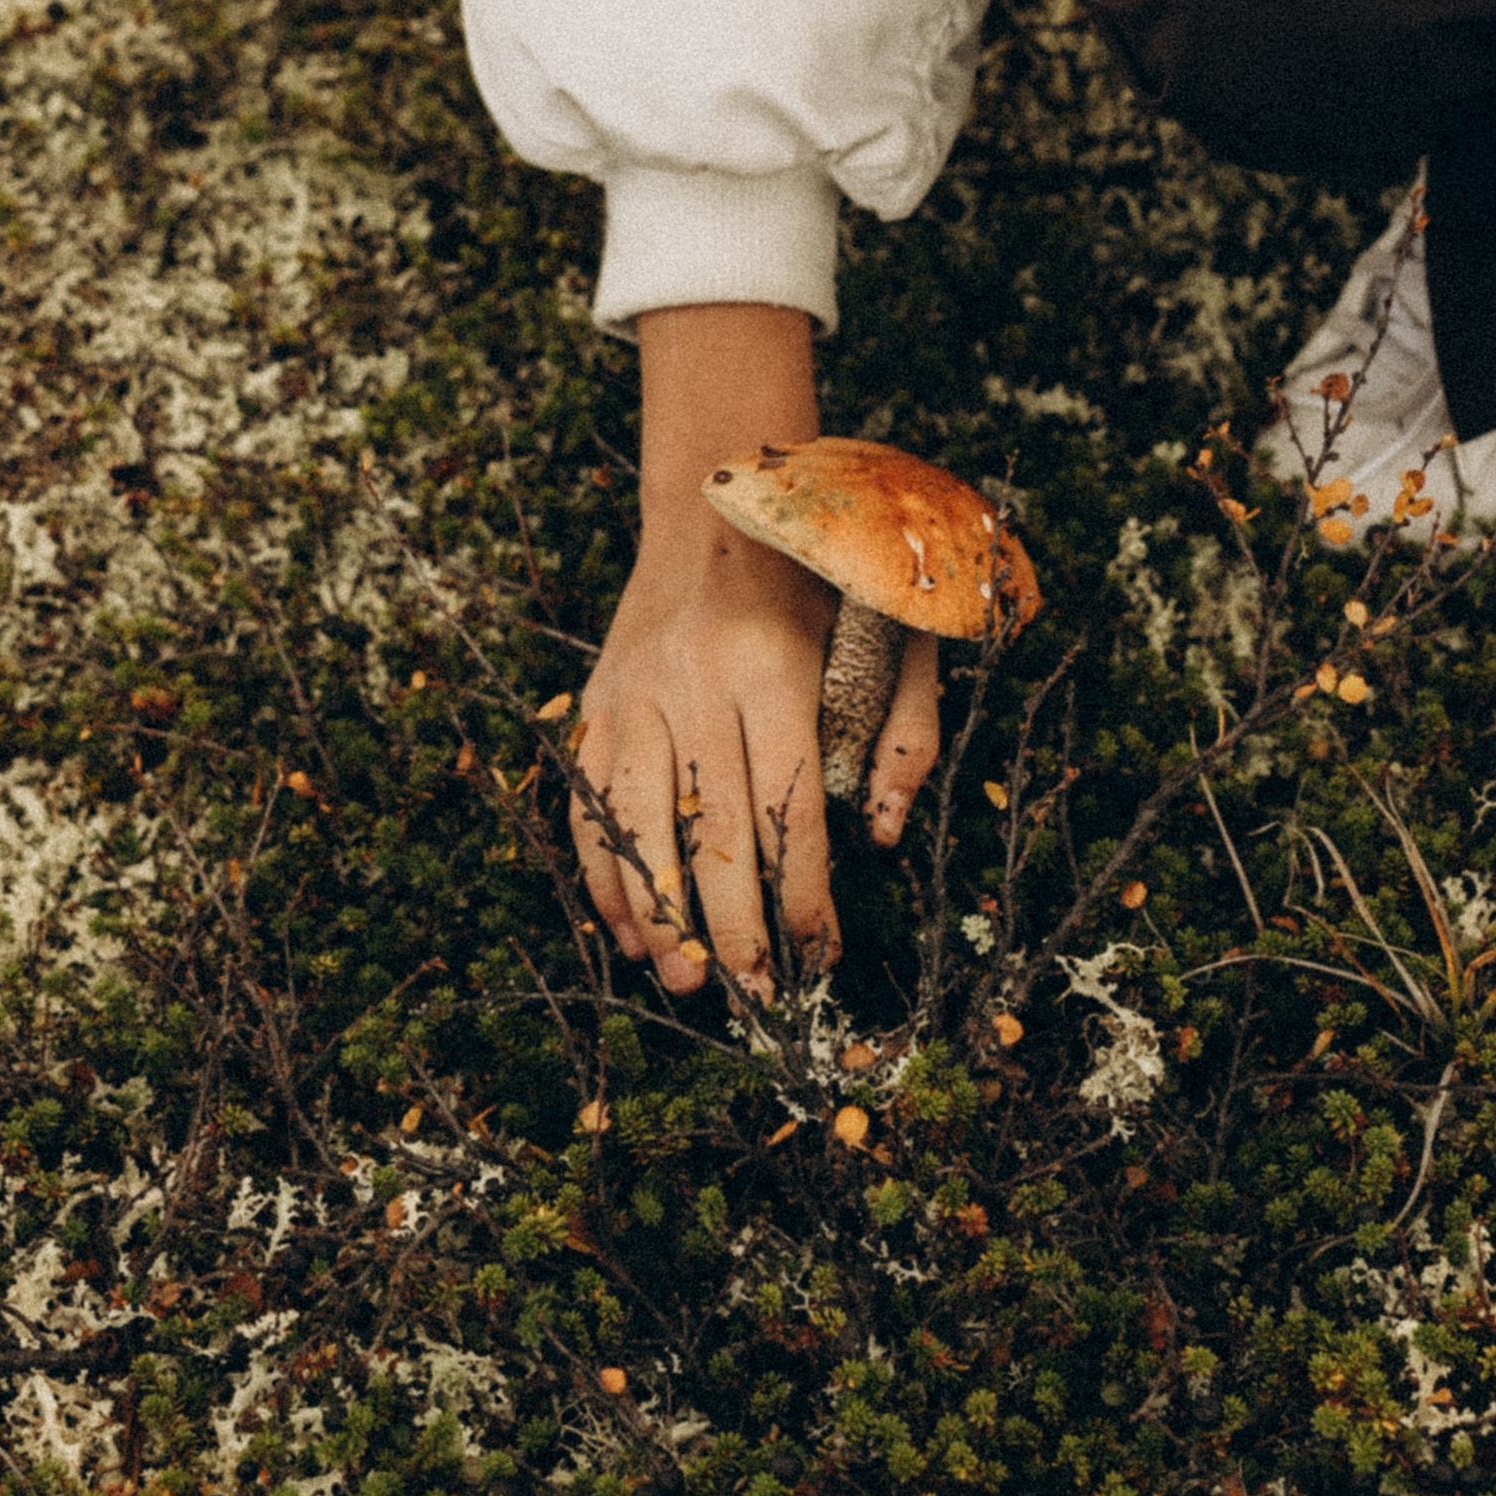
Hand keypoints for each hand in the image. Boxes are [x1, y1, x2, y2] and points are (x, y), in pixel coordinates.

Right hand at [568, 305, 942, 994]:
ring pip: (636, 823)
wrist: (715, 499)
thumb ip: (905, 733)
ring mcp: (636, 689)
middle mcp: (695, 680)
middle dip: (734, 925)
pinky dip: (605, 871)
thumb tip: (886, 836)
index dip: (805, 893)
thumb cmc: (821, 577)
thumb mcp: (890, 633)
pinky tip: (629, 925)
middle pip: (711, 828)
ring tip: (684, 978)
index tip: (821, 953)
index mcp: (774, 664)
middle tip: (755, 995)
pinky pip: (590, 800)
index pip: (788, 806)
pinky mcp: (599, 698)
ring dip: (659, 912)